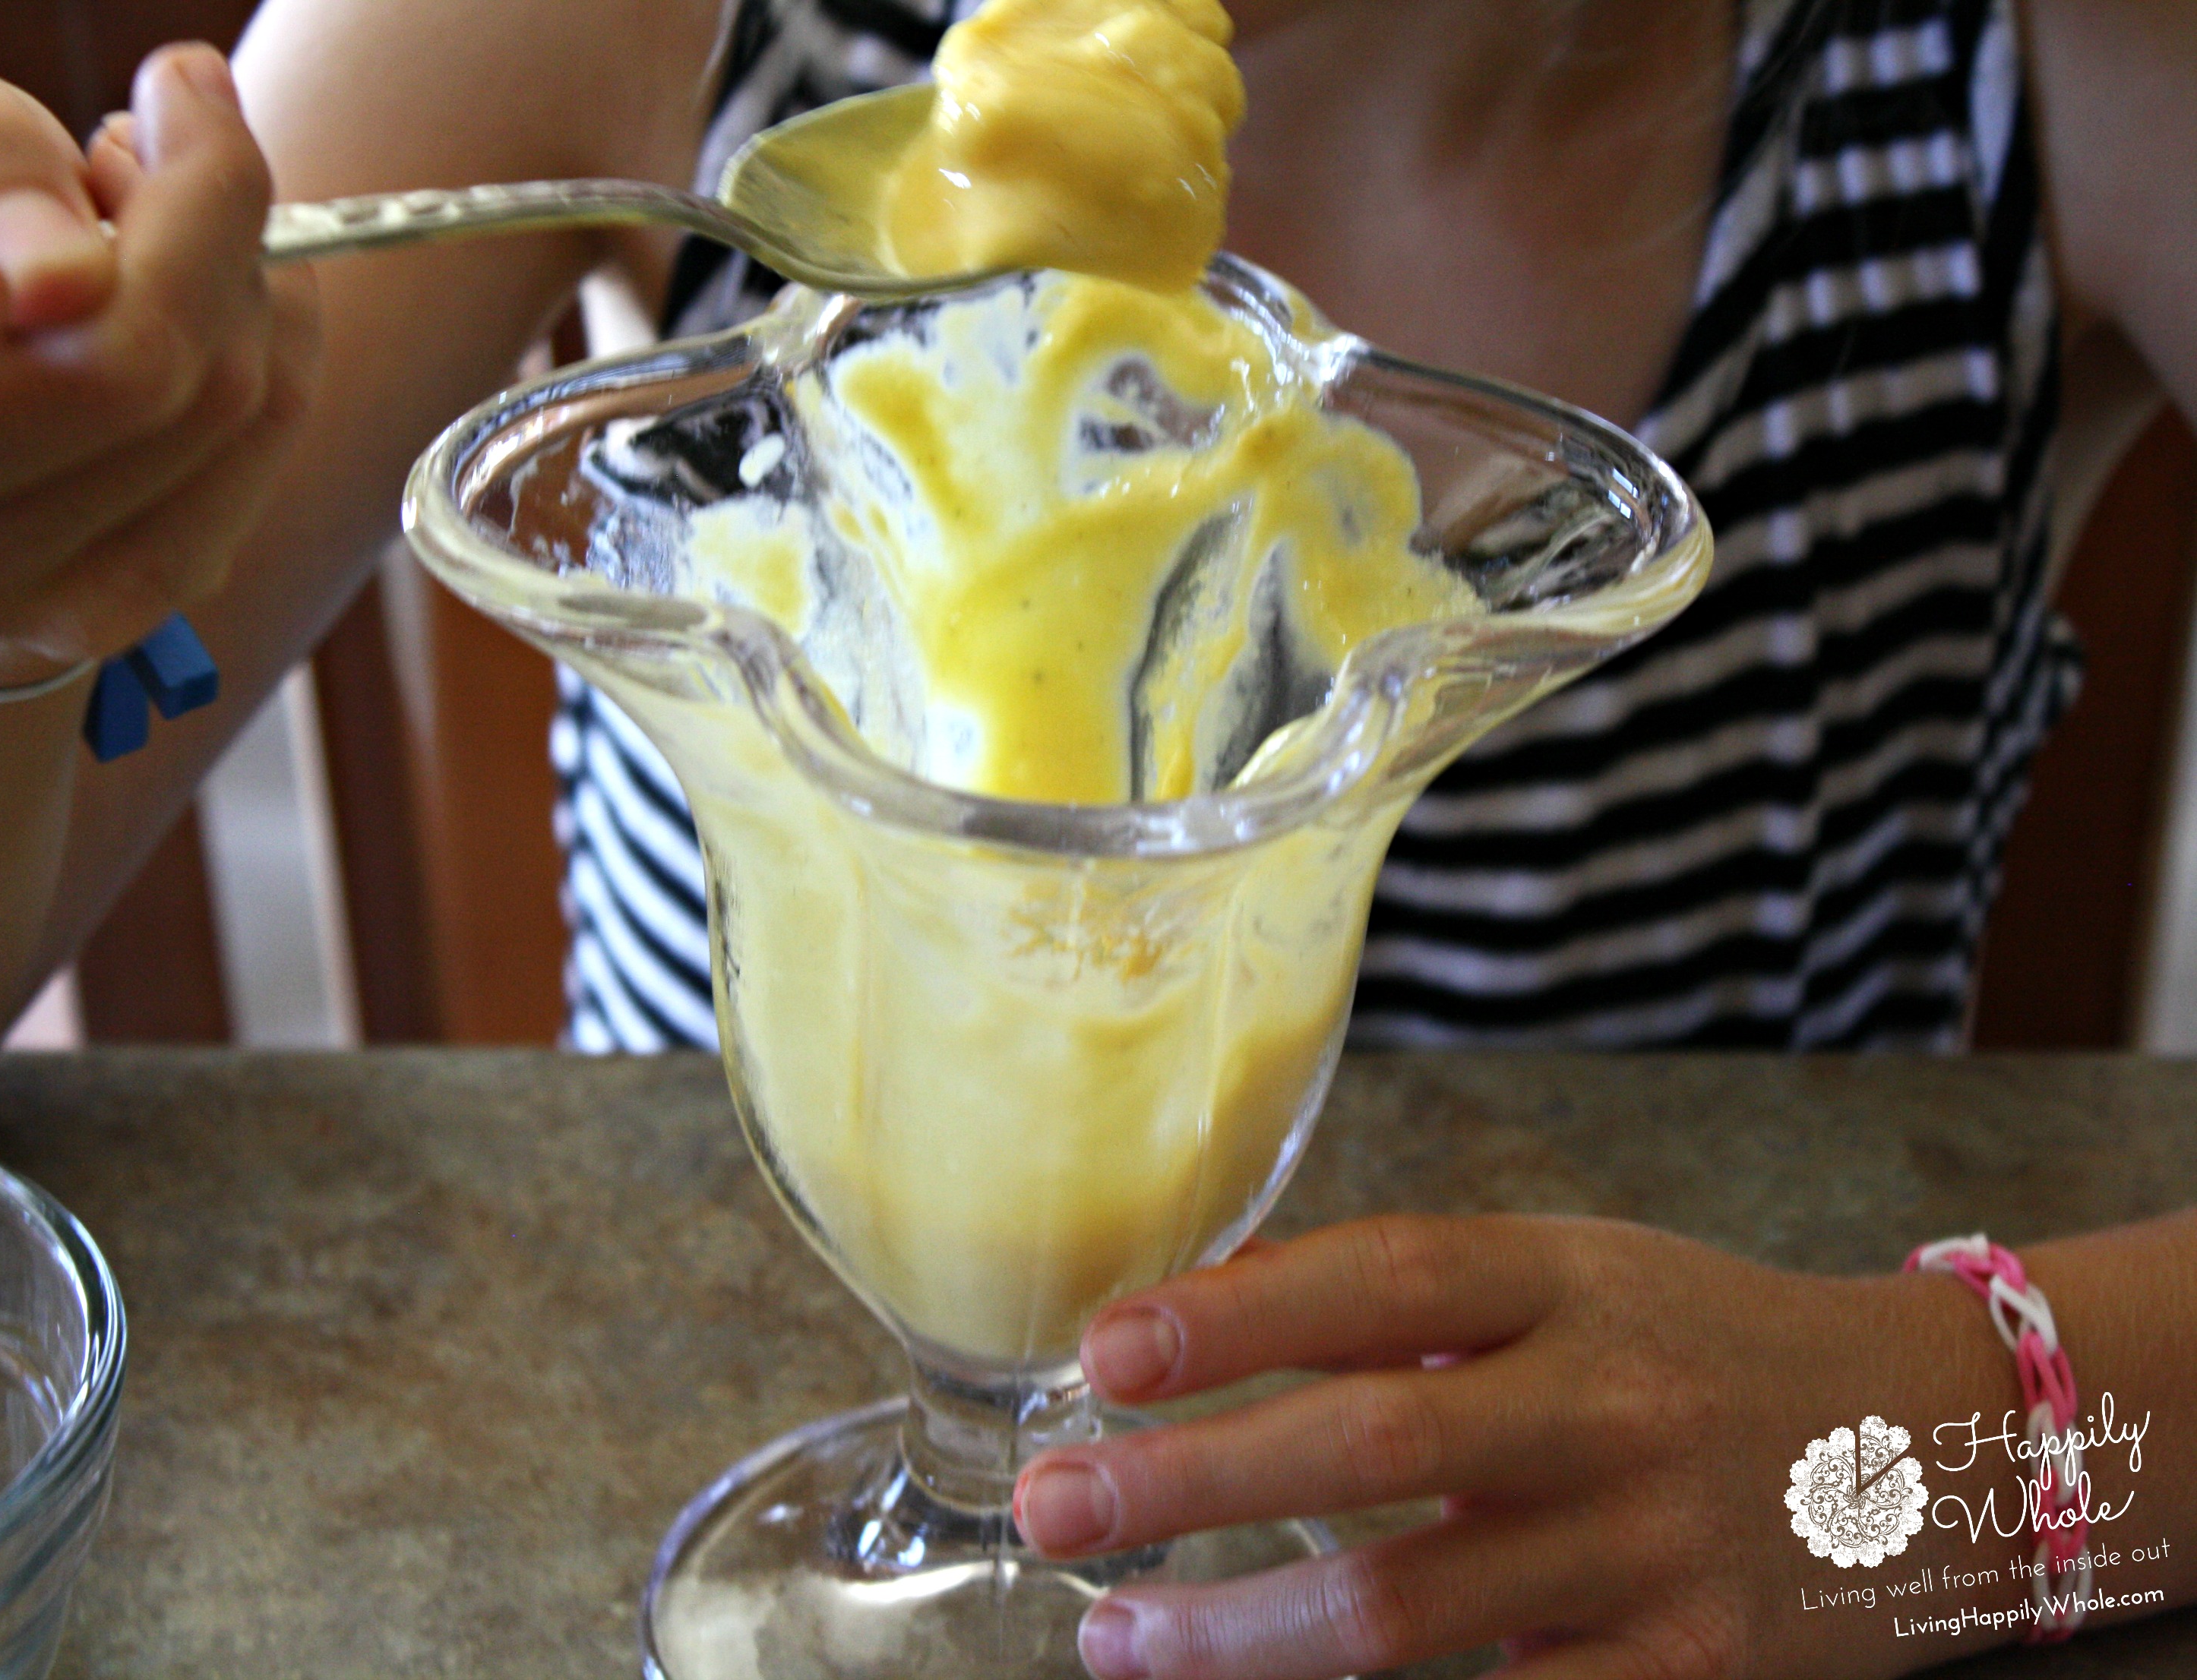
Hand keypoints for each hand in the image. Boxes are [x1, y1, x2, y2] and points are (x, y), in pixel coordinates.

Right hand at [0, 45, 318, 684]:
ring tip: (147, 211)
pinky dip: (274, 328)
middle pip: (111, 377)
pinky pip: (268, 438)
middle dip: (182, 207)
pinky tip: (212, 284)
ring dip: (233, 262)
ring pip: (218, 401)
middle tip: (135, 137)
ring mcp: (12, 604)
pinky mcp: (134, 605)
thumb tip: (68, 275)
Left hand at [1012, 1214, 2020, 1679]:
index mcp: (1570, 1280)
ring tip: (1116, 1640)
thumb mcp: (1570, 1277)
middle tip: (1054, 1507)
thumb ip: (1406, 1296)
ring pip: (1411, 1607)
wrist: (1934, 1444)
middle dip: (1193, 1483)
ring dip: (1239, 1636)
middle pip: (1376, 1445)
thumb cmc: (1695, 1345)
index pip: (1386, 1275)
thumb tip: (1202, 1303)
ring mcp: (1656, 1549)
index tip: (1103, 1352)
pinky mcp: (1694, 1673)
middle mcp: (1613, 1404)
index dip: (1236, 1314)